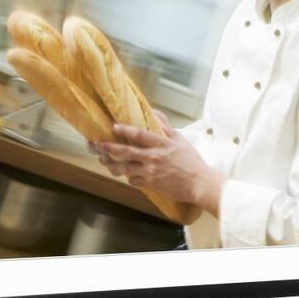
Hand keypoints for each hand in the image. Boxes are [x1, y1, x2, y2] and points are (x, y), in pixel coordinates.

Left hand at [88, 110, 224, 216]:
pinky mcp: (151, 184)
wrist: (199, 184)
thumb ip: (166, 127)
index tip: (114, 126)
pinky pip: (133, 181)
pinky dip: (128, 177)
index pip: (140, 135)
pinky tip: (126, 174)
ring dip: (112, 165)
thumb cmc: (191, 161)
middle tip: (99, 145)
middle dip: (110, 148)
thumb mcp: (180, 140)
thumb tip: (154, 113)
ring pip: (125, 168)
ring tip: (105, 161)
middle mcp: (154, 157)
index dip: (125, 130)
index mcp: (162, 144)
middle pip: (126, 152)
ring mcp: (151, 172)